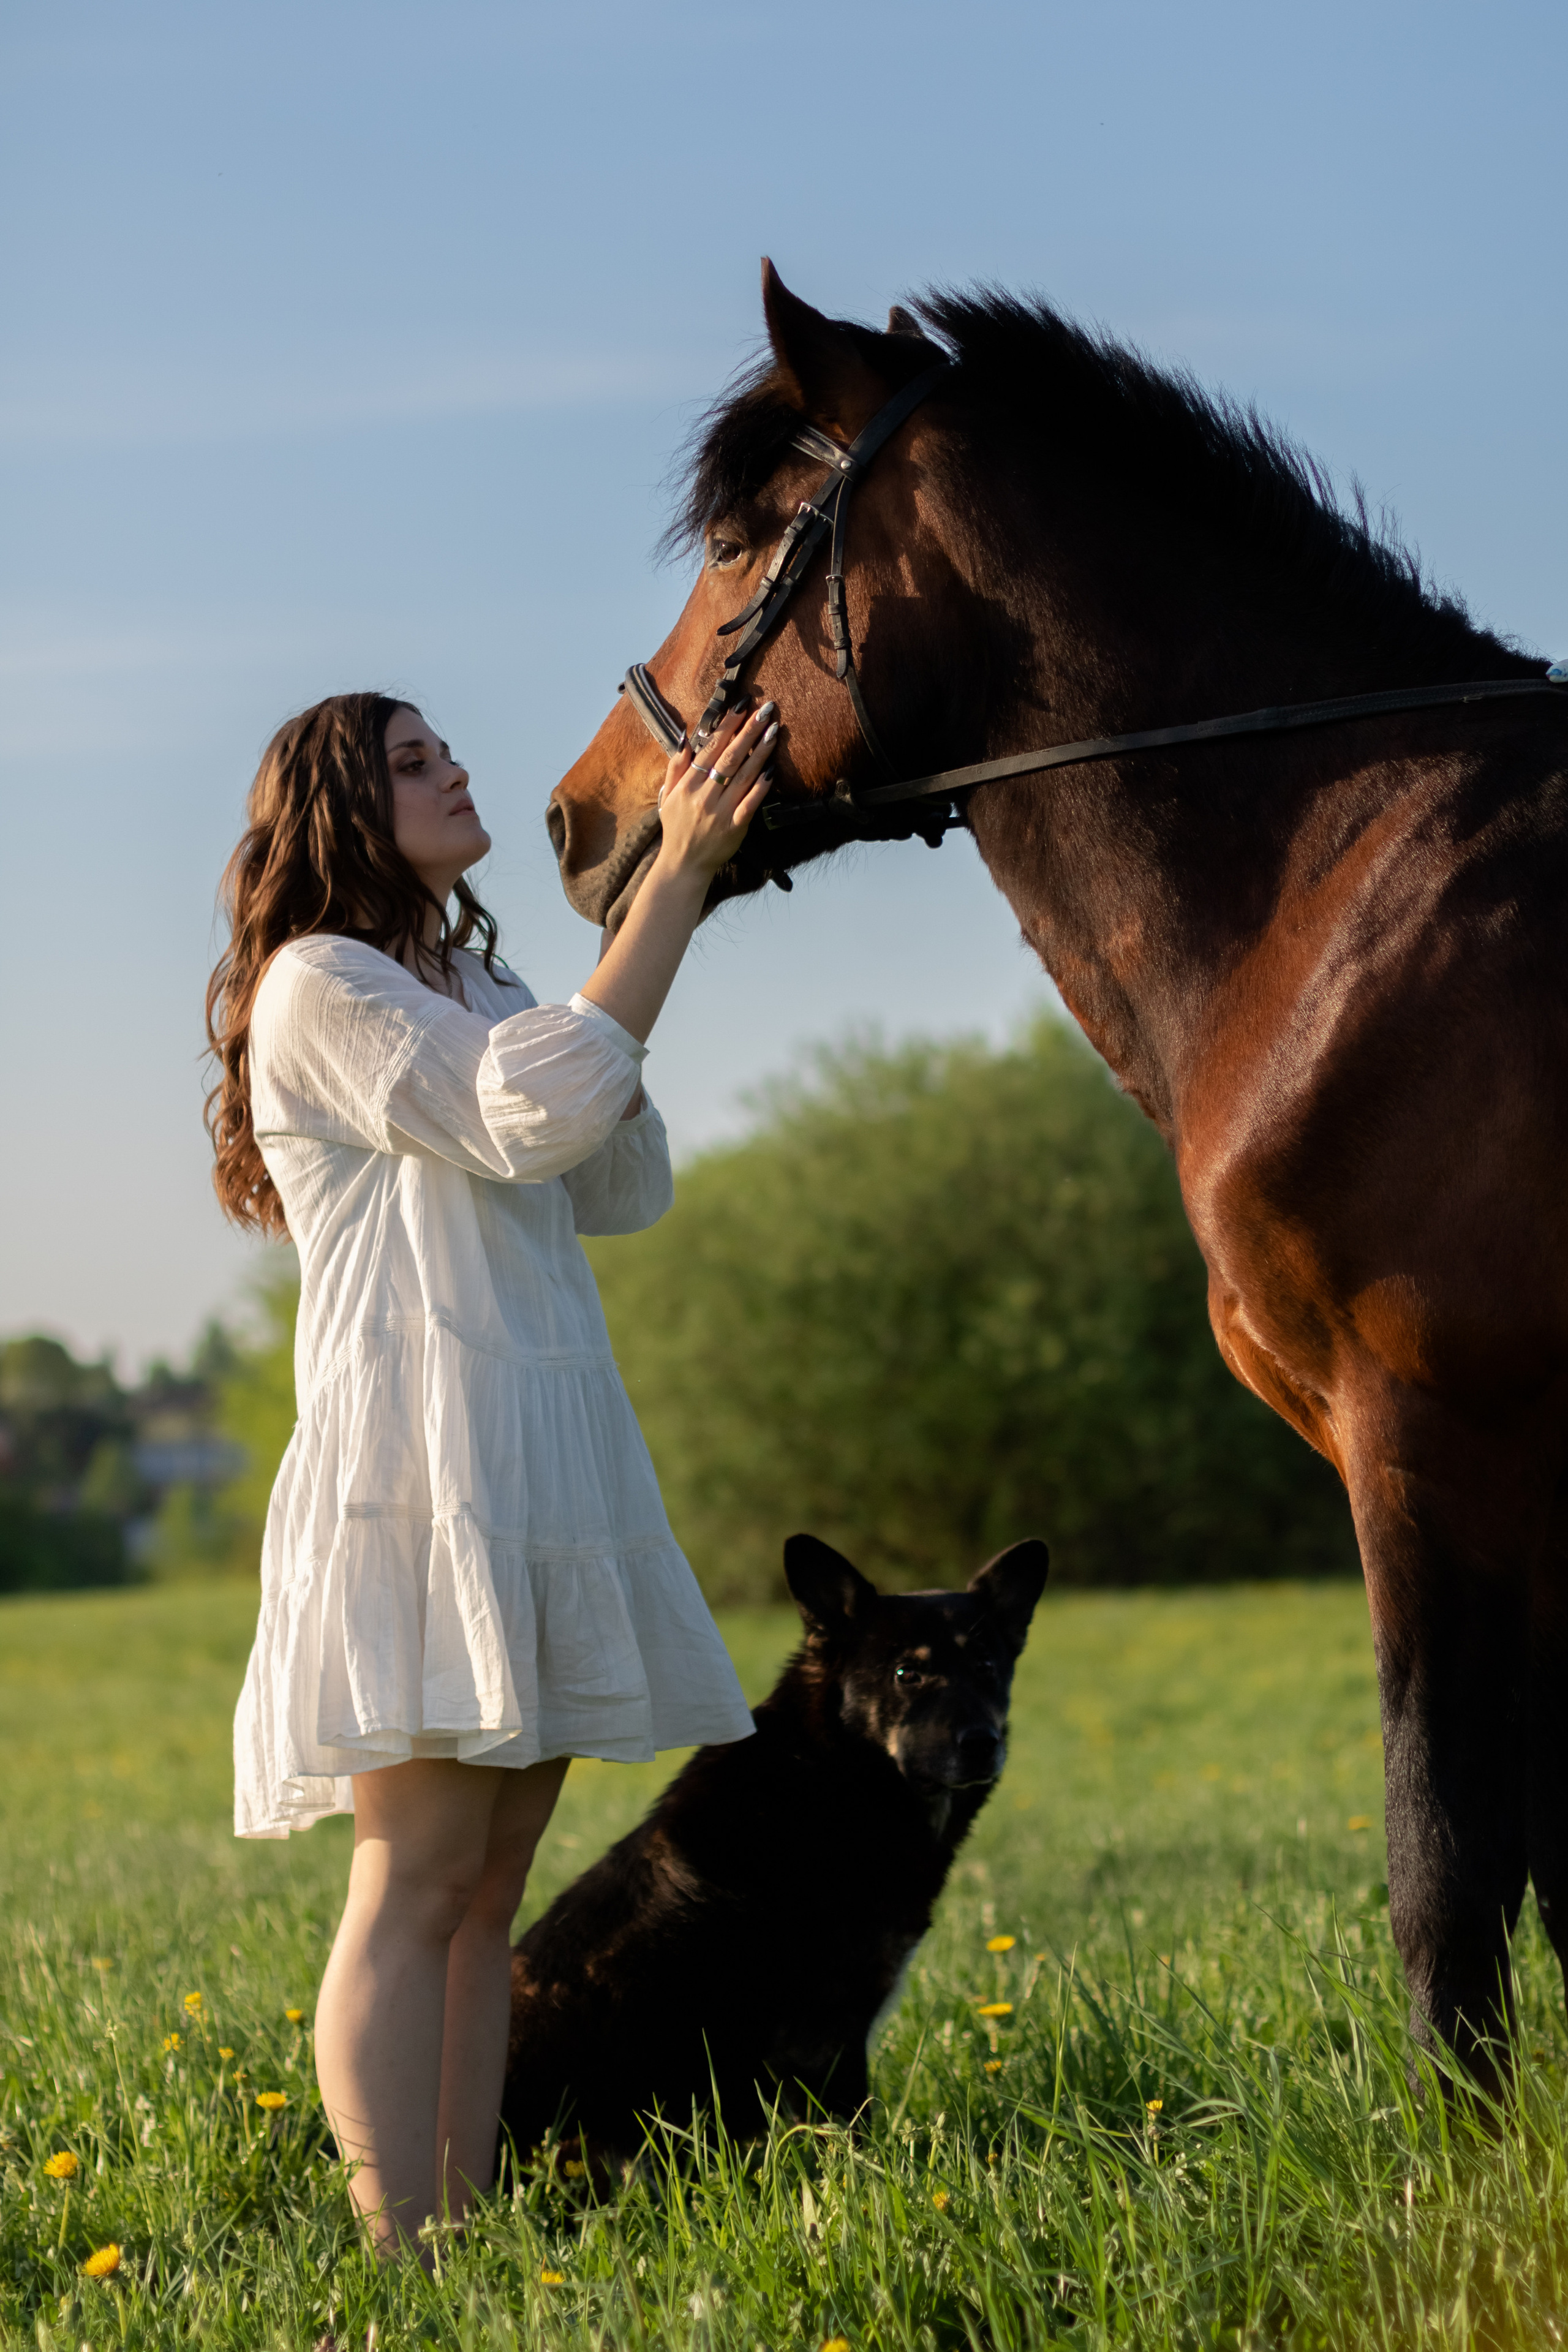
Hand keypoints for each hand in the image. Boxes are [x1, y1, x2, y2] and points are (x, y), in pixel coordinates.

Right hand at [652, 702, 777, 884]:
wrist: (684, 864)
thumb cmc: (676, 827)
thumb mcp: (667, 795)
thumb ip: (676, 766)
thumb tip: (686, 738)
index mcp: (687, 784)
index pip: (710, 748)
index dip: (728, 725)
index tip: (742, 706)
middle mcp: (704, 795)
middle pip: (730, 757)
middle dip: (749, 731)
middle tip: (766, 710)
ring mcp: (720, 812)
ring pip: (743, 776)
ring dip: (760, 752)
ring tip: (774, 730)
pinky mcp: (735, 827)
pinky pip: (750, 803)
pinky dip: (761, 786)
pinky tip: (773, 769)